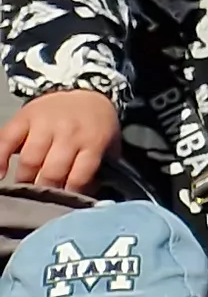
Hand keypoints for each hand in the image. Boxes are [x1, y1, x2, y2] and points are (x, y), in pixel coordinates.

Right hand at [0, 90, 117, 192]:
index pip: (79, 176)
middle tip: (40, 201)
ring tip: (24, 191)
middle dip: (45, 190)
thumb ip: (99, 170)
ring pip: (30, 160)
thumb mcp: (108, 144)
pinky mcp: (25, 117)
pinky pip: (6, 140)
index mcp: (93, 141)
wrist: (84, 91)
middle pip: (52, 171)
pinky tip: (1, 174)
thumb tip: (84, 198)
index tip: (63, 206)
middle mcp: (69, 132)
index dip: (69, 195)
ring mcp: (46, 124)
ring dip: (24, 179)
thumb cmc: (96, 125)